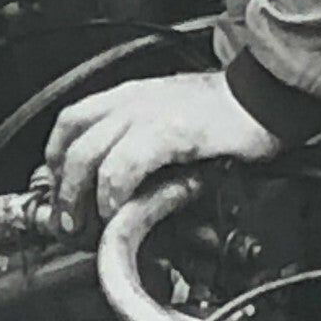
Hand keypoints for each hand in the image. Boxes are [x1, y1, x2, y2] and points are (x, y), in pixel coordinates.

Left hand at [45, 71, 280, 226]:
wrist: (266, 97)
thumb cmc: (223, 113)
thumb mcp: (167, 119)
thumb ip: (138, 143)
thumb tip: (113, 184)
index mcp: (127, 97)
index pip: (70, 122)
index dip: (54, 160)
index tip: (57, 193)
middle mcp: (130, 102)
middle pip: (72, 142)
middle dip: (61, 187)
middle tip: (67, 221)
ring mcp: (148, 115)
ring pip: (88, 153)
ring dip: (78, 193)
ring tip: (87, 223)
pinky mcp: (172, 132)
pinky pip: (126, 163)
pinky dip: (113, 190)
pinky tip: (116, 210)